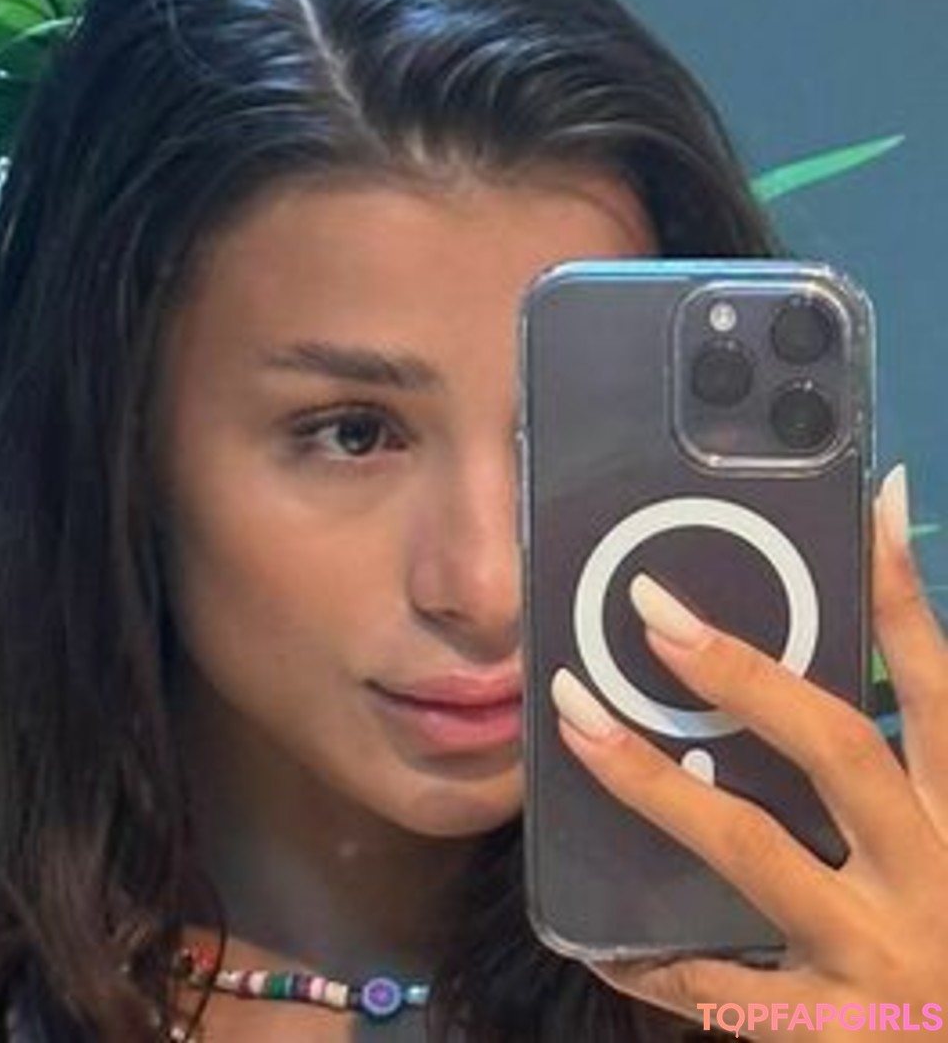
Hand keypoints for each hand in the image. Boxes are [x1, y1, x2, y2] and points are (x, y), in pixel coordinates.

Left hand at [552, 465, 947, 1039]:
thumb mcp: (946, 842)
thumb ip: (901, 765)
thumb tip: (849, 661)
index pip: (938, 682)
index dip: (901, 592)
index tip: (862, 498)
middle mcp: (933, 873)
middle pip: (834, 744)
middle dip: (740, 672)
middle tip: (651, 608)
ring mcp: (878, 953)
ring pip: (748, 846)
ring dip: (650, 780)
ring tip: (576, 718)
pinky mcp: (831, 1031)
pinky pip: (721, 988)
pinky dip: (653, 959)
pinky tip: (592, 931)